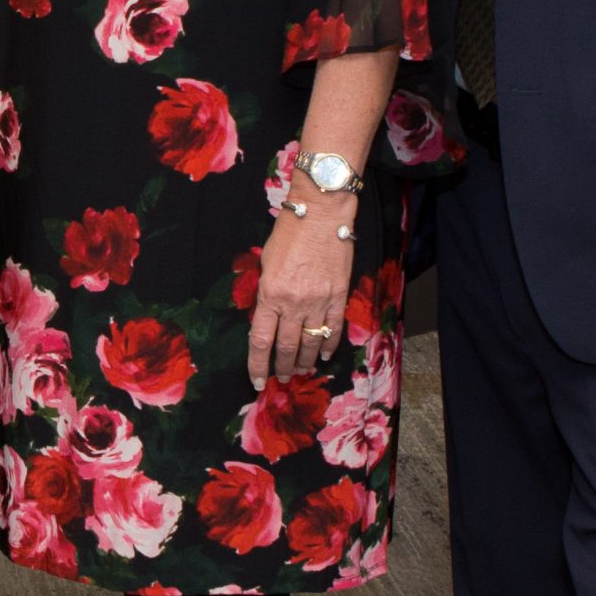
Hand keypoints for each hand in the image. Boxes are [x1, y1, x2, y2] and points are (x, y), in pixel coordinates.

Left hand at [248, 200, 356, 383]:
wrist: (320, 214)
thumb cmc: (288, 233)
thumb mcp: (266, 264)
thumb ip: (266, 293)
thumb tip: (266, 317)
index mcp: (270, 295)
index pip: (260, 341)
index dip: (257, 365)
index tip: (257, 381)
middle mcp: (293, 303)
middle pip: (287, 347)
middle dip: (283, 368)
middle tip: (282, 379)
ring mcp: (319, 301)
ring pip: (310, 342)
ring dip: (304, 361)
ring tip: (301, 372)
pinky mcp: (338, 296)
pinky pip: (333, 328)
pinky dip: (327, 345)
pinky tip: (322, 355)